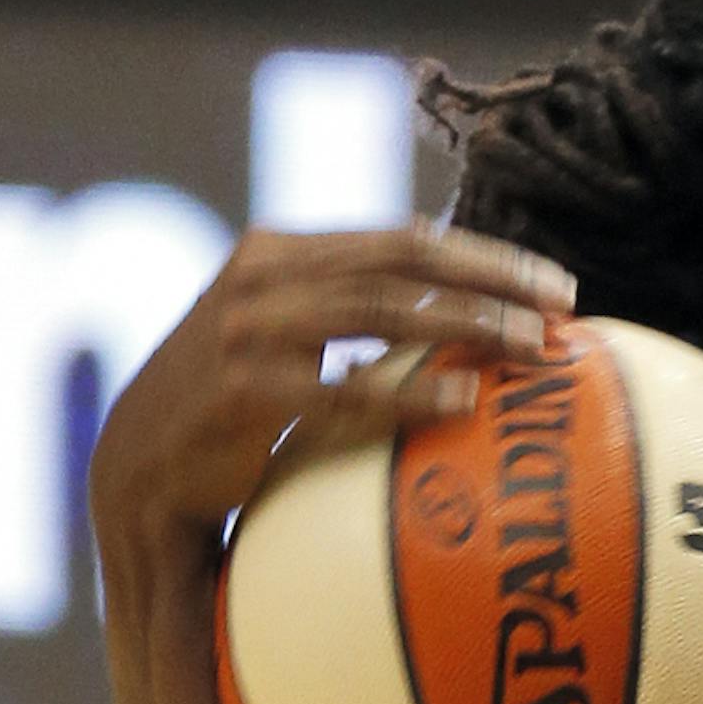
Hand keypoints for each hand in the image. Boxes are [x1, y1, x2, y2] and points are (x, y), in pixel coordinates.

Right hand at [88, 220, 578, 558]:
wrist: (137, 465)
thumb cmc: (234, 397)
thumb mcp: (285, 329)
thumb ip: (353, 303)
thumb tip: (466, 302)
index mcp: (280, 249)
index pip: (405, 238)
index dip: (486, 256)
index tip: (555, 285)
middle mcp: (262, 276)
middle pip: (404, 263)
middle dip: (494, 281)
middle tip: (565, 310)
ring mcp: (247, 330)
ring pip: (382, 312)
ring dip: (469, 325)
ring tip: (533, 348)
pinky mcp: (241, 392)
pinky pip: (342, 390)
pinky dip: (408, 393)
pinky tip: (464, 400)